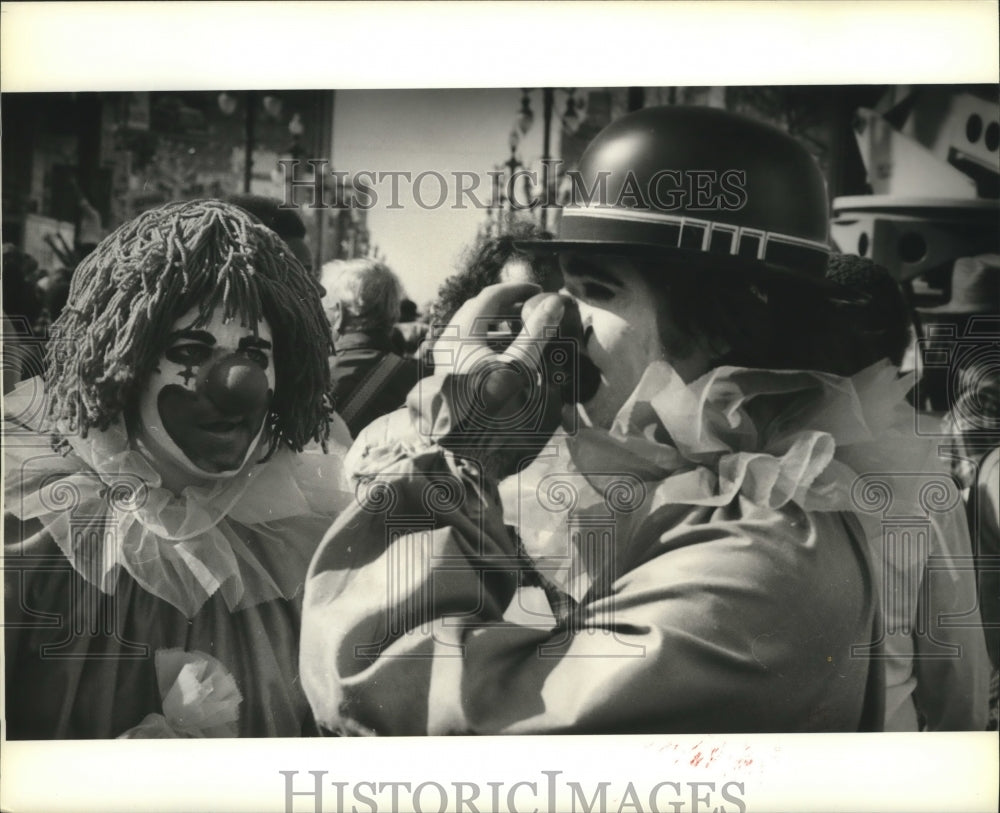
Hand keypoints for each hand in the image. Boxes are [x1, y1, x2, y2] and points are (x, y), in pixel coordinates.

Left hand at [431, 283, 568, 476]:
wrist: (461, 453)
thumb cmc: (490, 410)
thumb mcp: (518, 368)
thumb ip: (536, 333)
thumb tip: (554, 302)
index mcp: (461, 335)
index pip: (489, 297)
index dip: (516, 289)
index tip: (539, 292)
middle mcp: (448, 344)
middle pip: (476, 310)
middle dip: (505, 306)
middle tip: (531, 309)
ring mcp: (445, 362)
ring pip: (471, 330)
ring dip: (497, 326)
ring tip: (522, 332)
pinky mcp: (448, 378)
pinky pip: (468, 349)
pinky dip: (489, 344)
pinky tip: (505, 357)